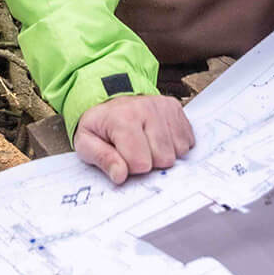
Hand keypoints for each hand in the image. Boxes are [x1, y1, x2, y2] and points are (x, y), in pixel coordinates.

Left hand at [74, 94, 194, 184]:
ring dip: (162, 154)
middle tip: (135, 151)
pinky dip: (174, 146)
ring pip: (177, 151)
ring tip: (146, 144)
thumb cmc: (100, 125)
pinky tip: (158, 139)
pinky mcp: (175, 108)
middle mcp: (147, 109)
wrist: (109, 99)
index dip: (131, 168)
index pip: (141, 163)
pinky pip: (186, 141)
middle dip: (150, 162)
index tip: (122, 157)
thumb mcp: (86, 143)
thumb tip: (120, 175)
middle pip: (164, 159)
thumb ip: (102, 160)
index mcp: (123, 118)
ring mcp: (164, 107)